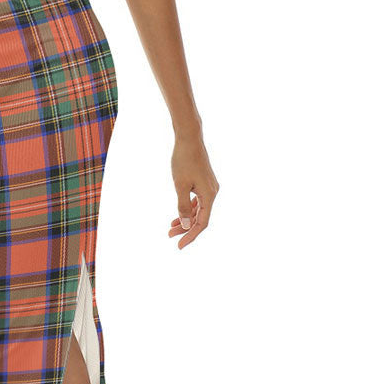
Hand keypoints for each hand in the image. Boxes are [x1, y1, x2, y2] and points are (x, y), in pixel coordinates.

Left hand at [168, 132, 218, 248]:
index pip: (202, 223)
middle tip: (170, 236)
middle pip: (201, 217)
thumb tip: (186, 226)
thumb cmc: (183, 160)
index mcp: (209, 195)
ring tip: (171, 228)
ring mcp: (209, 187)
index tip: (179, 246)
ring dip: (186, 219)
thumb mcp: (180, 185)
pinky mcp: (204, 182)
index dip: (190, 235)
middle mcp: (213, 192)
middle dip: (186, 228)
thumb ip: (183, 206)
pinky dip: (189, 208)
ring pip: (199, 209)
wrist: (189, 138)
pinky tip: (179, 214)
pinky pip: (198, 201)